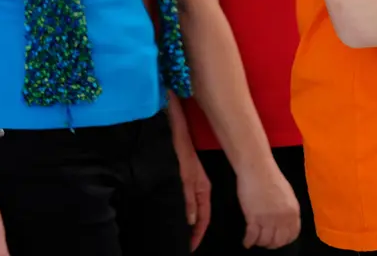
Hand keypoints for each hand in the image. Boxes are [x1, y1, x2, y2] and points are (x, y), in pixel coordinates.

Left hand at [174, 134, 211, 250]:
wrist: (174, 131)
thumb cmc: (181, 152)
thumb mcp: (185, 178)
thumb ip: (188, 200)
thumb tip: (191, 221)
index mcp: (203, 190)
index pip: (203, 218)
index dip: (197, 234)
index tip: (190, 248)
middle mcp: (199, 188)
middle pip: (199, 215)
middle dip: (193, 231)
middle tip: (184, 245)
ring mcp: (191, 184)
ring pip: (191, 209)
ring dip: (187, 222)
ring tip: (178, 234)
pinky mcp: (182, 179)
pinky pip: (184, 201)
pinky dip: (181, 211)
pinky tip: (173, 215)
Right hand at [237, 161, 301, 248]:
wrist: (257, 168)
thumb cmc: (271, 177)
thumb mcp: (287, 195)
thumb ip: (287, 210)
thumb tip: (284, 222)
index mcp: (293, 211)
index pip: (292, 235)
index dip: (284, 241)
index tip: (277, 240)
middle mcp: (282, 218)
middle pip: (278, 241)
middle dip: (271, 244)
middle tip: (264, 242)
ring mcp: (268, 219)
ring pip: (264, 241)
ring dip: (259, 243)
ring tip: (255, 240)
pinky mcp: (253, 217)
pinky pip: (252, 236)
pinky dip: (248, 241)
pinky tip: (246, 242)